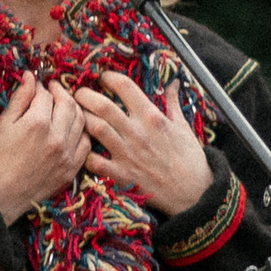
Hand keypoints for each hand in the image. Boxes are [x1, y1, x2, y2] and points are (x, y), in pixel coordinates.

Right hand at [0, 68, 90, 223]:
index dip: (40, 87)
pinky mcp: (71, 168)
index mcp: (37, 123)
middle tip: (53, 90)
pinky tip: (72, 129)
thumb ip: (20, 98)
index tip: (36, 87)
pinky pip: (86, 144)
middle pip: (68, 104)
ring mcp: (66, 154)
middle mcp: (56, 136)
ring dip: (74, 109)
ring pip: (81, 121)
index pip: (46, 95)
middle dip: (60, 92)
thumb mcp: (4, 124)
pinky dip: (82, 132)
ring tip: (64, 106)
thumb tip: (30, 76)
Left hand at [74, 69, 209, 218]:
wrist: (194, 193)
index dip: (109, 77)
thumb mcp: (183, 126)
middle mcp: (137, 132)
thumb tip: (173, 82)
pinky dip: (85, 154)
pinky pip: (95, 162)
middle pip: (102, 106)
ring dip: (82, 119)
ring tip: (76, 115)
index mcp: (152, 117)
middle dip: (85, 95)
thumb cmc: (190, 159)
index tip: (102, 77)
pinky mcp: (122, 175)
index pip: (125, 87)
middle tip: (78, 93)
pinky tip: (82, 148)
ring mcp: (128, 154)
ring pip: (95, 128)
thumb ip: (172, 102)